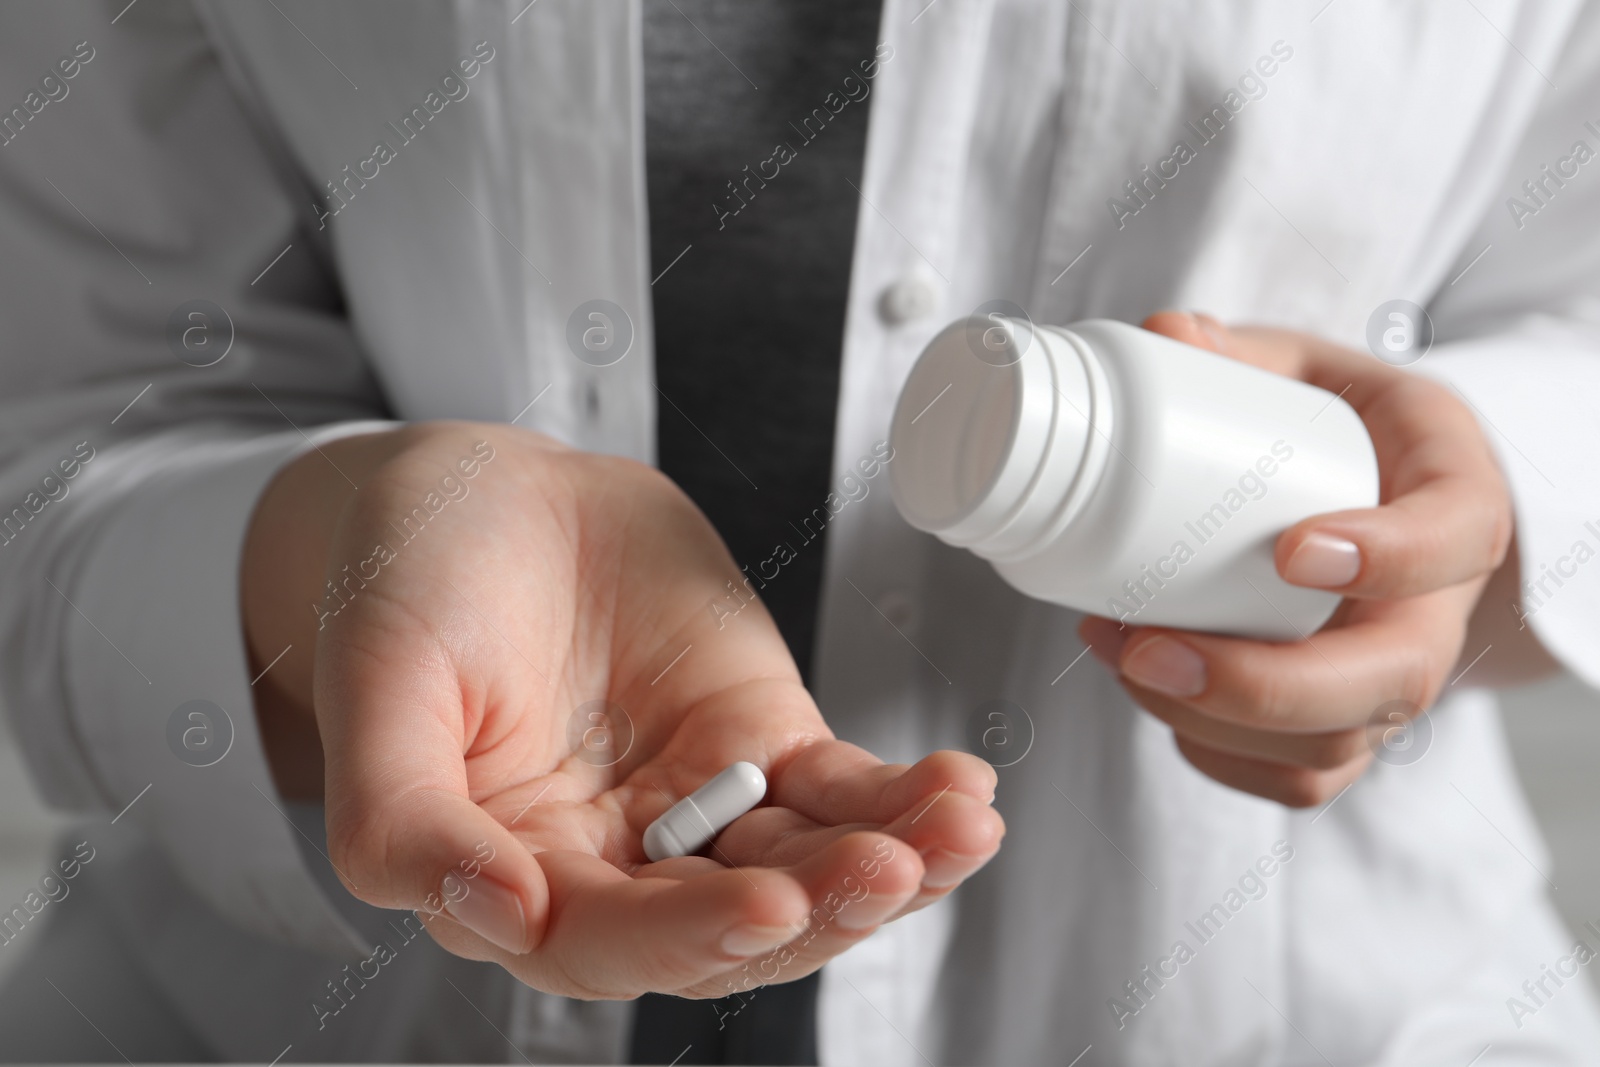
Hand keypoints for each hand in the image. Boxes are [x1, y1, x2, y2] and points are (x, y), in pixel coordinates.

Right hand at [241, 423, 1002, 998]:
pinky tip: (961, 789)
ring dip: (887, 863)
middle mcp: (613, 865)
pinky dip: (901, 797)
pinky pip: (841, 791)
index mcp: (511, 878)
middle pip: (728, 927)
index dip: (682, 937)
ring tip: (958, 829)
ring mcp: (698, 809)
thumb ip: (402, 822)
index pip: (602, 943)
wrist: (490, 493)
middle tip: (887, 870)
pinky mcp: (763, 745)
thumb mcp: (378, 693)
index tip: (764, 904)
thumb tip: (494, 918)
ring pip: (802, 866)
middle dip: (815, 909)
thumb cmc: (410, 585)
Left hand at [1079, 311, 1531, 806]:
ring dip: (1209, 721)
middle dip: (1260, 684)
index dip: (1387, 558)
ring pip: (1328, 747)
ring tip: (1117, 650)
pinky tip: (1149, 694)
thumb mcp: (1317, 371)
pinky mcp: (1348, 731)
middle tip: (1147, 646)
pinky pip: (1296, 781)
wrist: (1393, 507)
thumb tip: (1164, 333)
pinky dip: (1213, 755)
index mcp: (1456, 503)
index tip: (1295, 550)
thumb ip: (1246, 357)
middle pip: (1386, 682)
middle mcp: (1438, 613)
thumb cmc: (1350, 432)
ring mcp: (1394, 684)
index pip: (1453, 542)